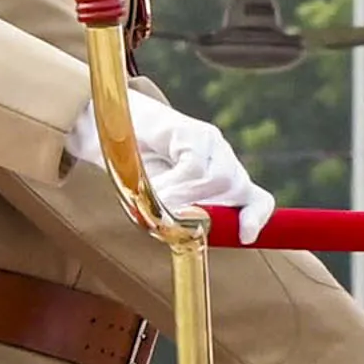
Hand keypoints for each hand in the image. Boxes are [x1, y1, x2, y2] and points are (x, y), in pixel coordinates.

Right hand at [126, 95, 271, 223]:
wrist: (106, 126)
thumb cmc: (135, 170)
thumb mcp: (160, 201)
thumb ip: (180, 218)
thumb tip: (190, 232)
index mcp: (225, 183)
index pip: (258, 200)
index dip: (256, 218)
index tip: (246, 236)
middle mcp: (224, 161)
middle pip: (238, 191)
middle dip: (209, 214)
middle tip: (174, 220)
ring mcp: (212, 143)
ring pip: (220, 180)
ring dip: (188, 199)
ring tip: (159, 201)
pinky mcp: (193, 130)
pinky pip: (196, 166)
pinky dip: (176, 184)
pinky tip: (155, 187)